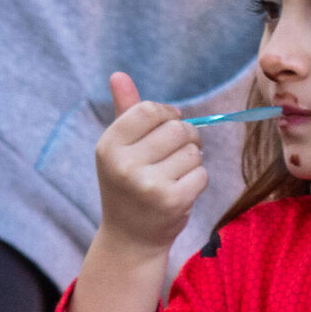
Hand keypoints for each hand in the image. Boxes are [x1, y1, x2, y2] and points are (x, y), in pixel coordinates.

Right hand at [94, 73, 205, 255]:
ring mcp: (148, 183)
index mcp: (108, 145)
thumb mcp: (120, 149)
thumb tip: (119, 74)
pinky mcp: (172, 200)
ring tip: (175, 174)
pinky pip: (201, 174)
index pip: (150, 110)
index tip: (169, 125)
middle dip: (186, 137)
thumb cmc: (129, 185)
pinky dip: (198, 180)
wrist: (131, 236)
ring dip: (192, 161)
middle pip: (177, 129)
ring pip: (193, 152)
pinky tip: (182, 190)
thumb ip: (124, 111)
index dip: (169, 115)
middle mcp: (124, 163)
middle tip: (178, 152)